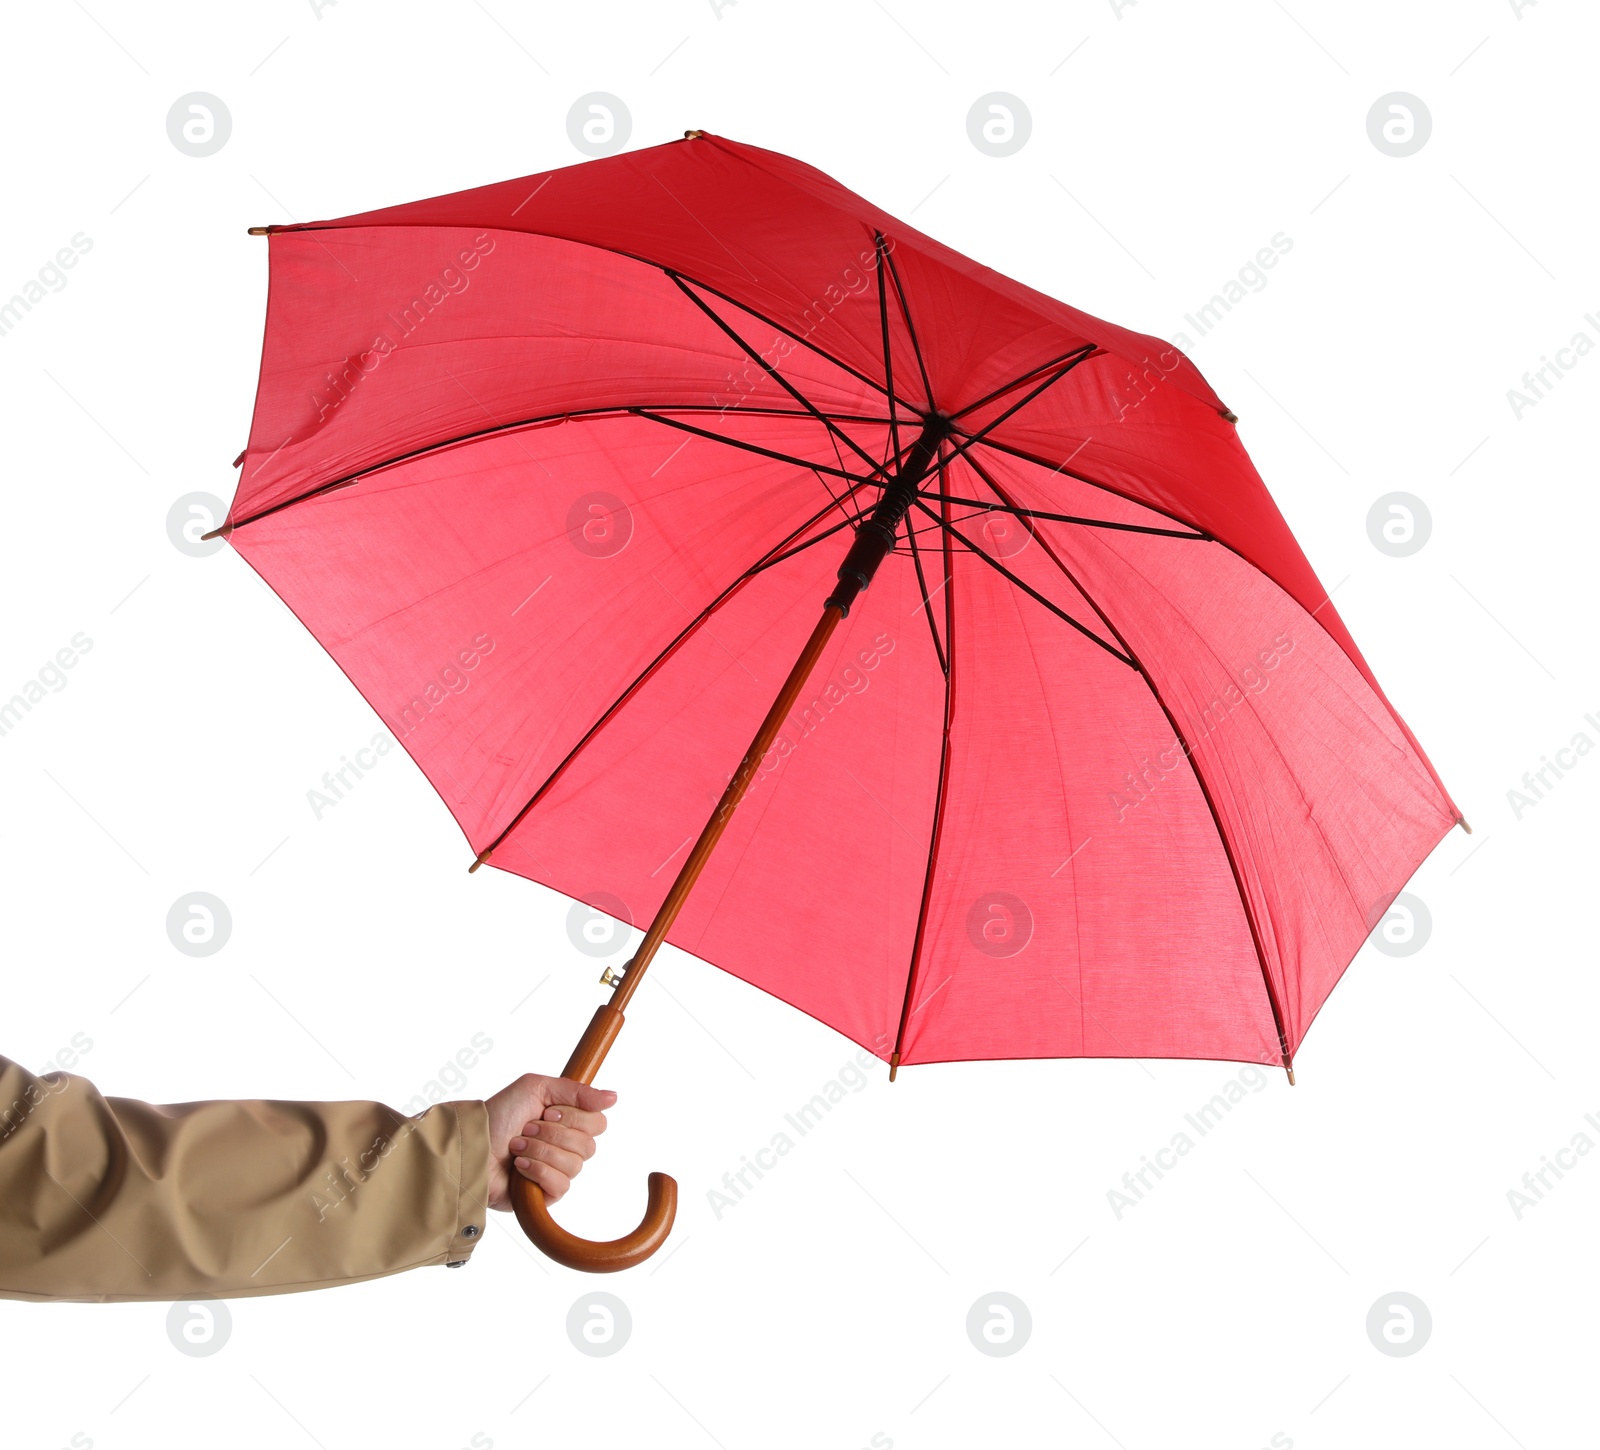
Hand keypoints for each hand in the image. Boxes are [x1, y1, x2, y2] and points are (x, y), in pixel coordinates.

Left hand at [483, 1074, 616, 1211]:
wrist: (473, 1146)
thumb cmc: (499, 1115)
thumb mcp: (537, 1088)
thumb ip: (577, 1091)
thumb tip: (613, 1097)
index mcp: (567, 1121)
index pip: (598, 1123)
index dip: (575, 1118)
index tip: (549, 1112)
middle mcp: (565, 1146)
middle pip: (589, 1145)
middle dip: (554, 1134)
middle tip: (527, 1129)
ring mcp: (556, 1171)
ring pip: (574, 1165)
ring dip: (541, 1151)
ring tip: (518, 1147)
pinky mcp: (546, 1195)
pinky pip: (561, 1185)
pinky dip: (537, 1171)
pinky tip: (519, 1166)